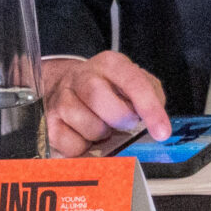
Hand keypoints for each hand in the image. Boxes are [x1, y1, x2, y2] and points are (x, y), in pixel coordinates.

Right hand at [41, 51, 168, 156]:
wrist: (64, 85)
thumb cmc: (107, 87)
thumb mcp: (134, 82)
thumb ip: (151, 96)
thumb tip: (157, 122)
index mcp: (110, 63)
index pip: (134, 83)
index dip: (150, 109)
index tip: (162, 132)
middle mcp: (82, 77)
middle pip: (101, 100)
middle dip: (119, 119)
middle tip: (125, 124)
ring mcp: (61, 99)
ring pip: (89, 127)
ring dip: (102, 134)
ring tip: (101, 125)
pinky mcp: (48, 123)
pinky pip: (73, 146)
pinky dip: (85, 147)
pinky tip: (84, 134)